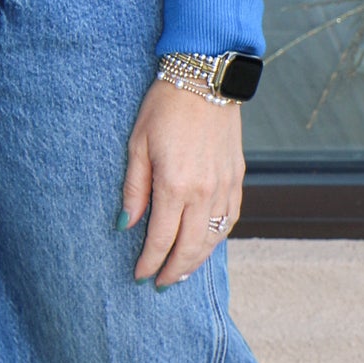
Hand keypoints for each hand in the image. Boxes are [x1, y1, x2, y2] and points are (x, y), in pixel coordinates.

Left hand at [120, 79, 244, 287]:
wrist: (204, 78)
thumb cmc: (164, 107)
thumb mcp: (137, 144)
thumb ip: (134, 189)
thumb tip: (125, 224)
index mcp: (175, 185)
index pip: (162, 239)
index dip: (150, 262)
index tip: (139, 275)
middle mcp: (204, 192)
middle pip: (190, 247)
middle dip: (173, 270)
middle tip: (160, 284)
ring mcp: (225, 186)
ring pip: (214, 238)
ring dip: (197, 260)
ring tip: (181, 272)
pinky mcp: (238, 177)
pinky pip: (231, 218)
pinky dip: (218, 238)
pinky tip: (207, 244)